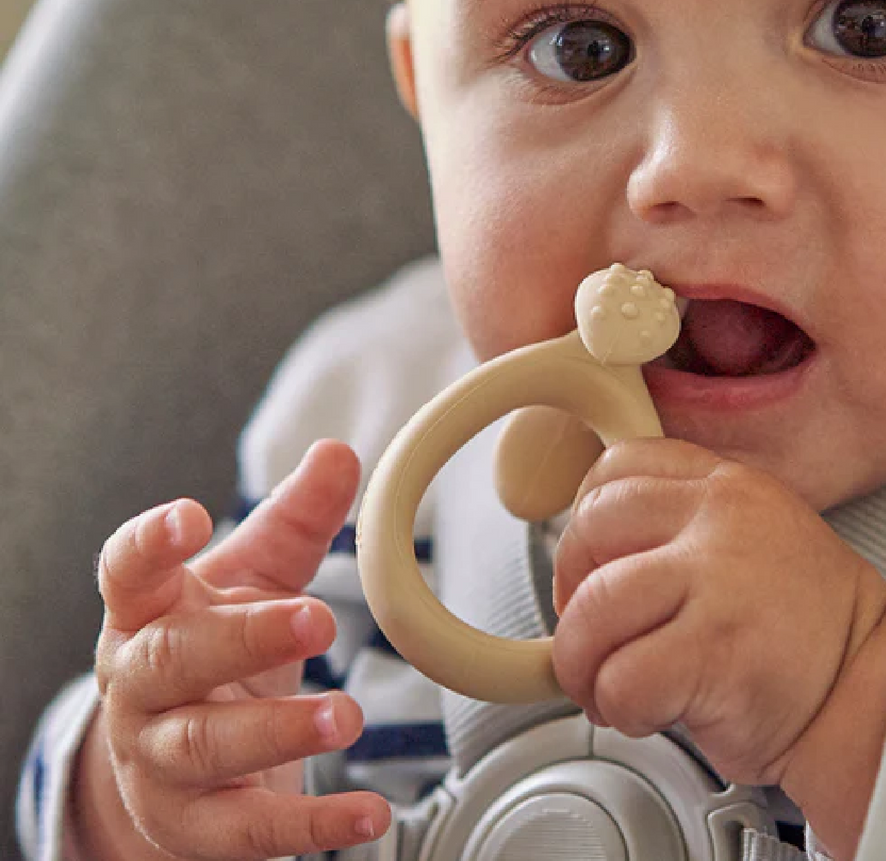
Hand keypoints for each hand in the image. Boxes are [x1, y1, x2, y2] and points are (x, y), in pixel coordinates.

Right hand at [79, 440, 390, 860]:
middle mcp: (139, 687)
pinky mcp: (193, 827)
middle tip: (316, 619)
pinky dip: (311, 827)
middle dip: (244, 639)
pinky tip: (368, 816)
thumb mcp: (256, 576)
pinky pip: (249, 831)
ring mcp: (157, 761)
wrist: (173, 761)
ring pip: (204, 745)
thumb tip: (340, 452)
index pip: (127, 572)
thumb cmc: (216, 644)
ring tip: (347, 714)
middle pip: (174, 660)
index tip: (190, 515)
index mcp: (146, 613)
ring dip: (277, 730)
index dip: (150, 543)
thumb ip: (298, 516)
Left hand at [550, 438, 885, 787]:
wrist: (872, 694)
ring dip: (587, 667)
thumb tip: (588, 566)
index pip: (616, 467)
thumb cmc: (807, 635)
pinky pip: (621, 679)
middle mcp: (721, 520)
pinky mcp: (715, 649)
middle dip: (574, 602)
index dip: (585, 528)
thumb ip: (680, 532)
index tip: (592, 573)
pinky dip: (621, 709)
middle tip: (596, 643)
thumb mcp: (750, 542)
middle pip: (589, 532)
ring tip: (618, 688)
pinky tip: (655, 712)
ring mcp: (719, 579)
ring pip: (593, 610)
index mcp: (727, 486)